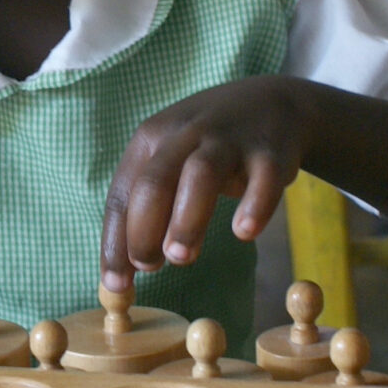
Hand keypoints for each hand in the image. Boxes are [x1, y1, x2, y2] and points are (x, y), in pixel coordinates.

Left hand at [100, 76, 305, 290]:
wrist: (272, 103)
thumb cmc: (209, 147)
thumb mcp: (171, 163)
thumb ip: (150, 209)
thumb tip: (128, 268)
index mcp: (151, 139)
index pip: (122, 194)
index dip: (115, 242)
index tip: (116, 284)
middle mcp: (185, 135)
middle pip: (154, 183)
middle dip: (143, 231)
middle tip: (149, 268)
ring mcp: (228, 139)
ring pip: (200, 175)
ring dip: (186, 220)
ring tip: (181, 257)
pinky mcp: (270, 150)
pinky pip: (263, 179)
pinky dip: (254, 206)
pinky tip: (243, 232)